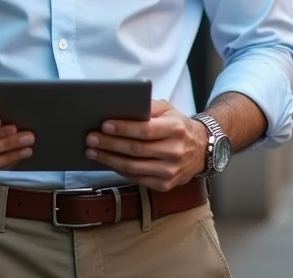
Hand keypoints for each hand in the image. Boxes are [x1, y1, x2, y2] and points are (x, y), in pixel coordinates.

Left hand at [85, 100, 207, 191]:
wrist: (201, 150)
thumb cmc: (178, 126)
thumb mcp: (168, 110)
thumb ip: (148, 107)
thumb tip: (122, 107)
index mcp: (175, 129)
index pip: (145, 130)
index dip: (123, 128)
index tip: (104, 125)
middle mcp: (175, 152)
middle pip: (136, 150)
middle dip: (109, 144)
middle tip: (91, 138)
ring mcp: (170, 171)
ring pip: (133, 167)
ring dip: (109, 159)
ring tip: (92, 152)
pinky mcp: (165, 185)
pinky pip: (137, 178)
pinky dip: (119, 170)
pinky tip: (107, 162)